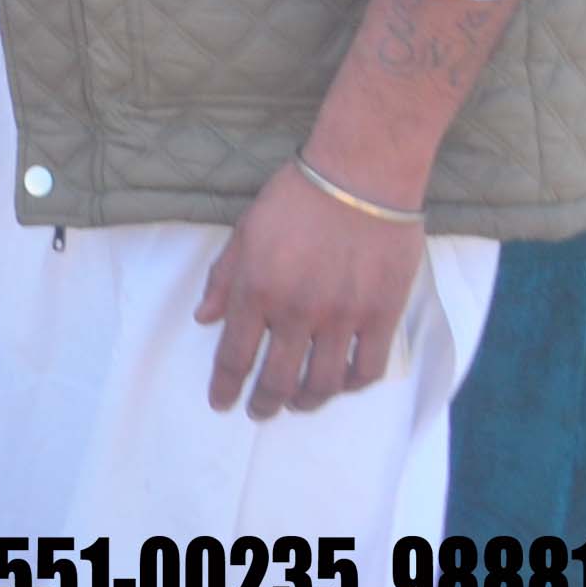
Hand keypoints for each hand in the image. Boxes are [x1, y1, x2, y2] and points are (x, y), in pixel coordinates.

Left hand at [194, 158, 427, 417]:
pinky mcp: (381, 316)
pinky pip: (366, 368)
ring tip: (298, 402)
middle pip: (276, 378)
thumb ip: (223, 278)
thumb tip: (204, 318)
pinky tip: (342, 384)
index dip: (225, 385)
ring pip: (322, 383)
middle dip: (264, 402)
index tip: (221, 403)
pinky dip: (352, 385)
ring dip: (306, 400)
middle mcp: (296, 312)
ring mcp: (341, 318)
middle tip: (260, 411)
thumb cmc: (296, 196)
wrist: (360, 175)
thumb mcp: (245, 230)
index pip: (234, 354)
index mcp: (256, 289)